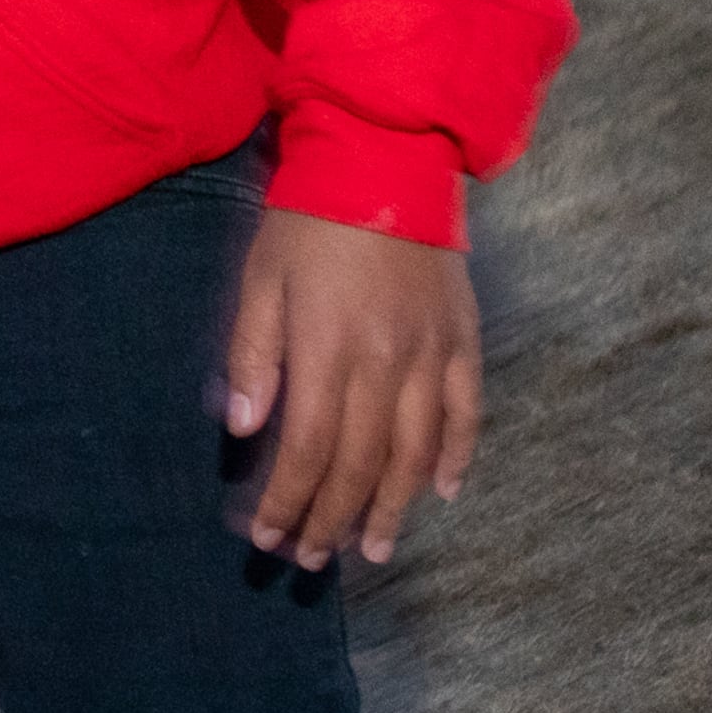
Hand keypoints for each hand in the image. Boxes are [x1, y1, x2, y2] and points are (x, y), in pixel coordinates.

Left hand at [220, 208, 482, 570]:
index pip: (307, 448)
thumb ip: (255, 352)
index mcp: (328, 346)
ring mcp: (430, 352)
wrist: (385, 154)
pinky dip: (458, 457)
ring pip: (415, 452)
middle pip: (360, 463)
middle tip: (312, 558)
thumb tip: (245, 427)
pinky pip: (466, 411)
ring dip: (393, 507)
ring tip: (372, 547)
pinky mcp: (463, 337)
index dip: (288, 500)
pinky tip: (443, 493)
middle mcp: (384, 360)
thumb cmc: (309, 216)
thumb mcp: (262, 275)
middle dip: (331, 518)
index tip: (267, 536)